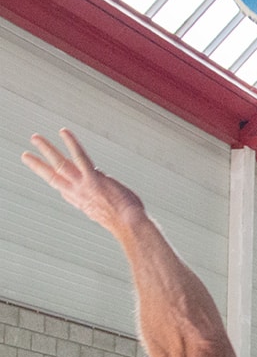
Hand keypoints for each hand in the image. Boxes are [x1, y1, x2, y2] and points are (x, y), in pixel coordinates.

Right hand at [22, 129, 145, 233]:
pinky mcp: (93, 178)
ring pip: (60, 164)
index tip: (49, 175)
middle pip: (53, 177)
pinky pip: (79, 156)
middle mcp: (78, 194)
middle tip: (26, 156)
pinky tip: (63, 131)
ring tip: (35, 138)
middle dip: (38, 166)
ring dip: (46, 149)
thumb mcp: (114, 214)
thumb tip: (115, 200)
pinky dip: (71, 143)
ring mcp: (84, 186)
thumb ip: (109, 204)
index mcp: (83, 204)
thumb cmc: (128, 222)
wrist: (130, 225)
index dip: (59, 184)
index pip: (66, 192)